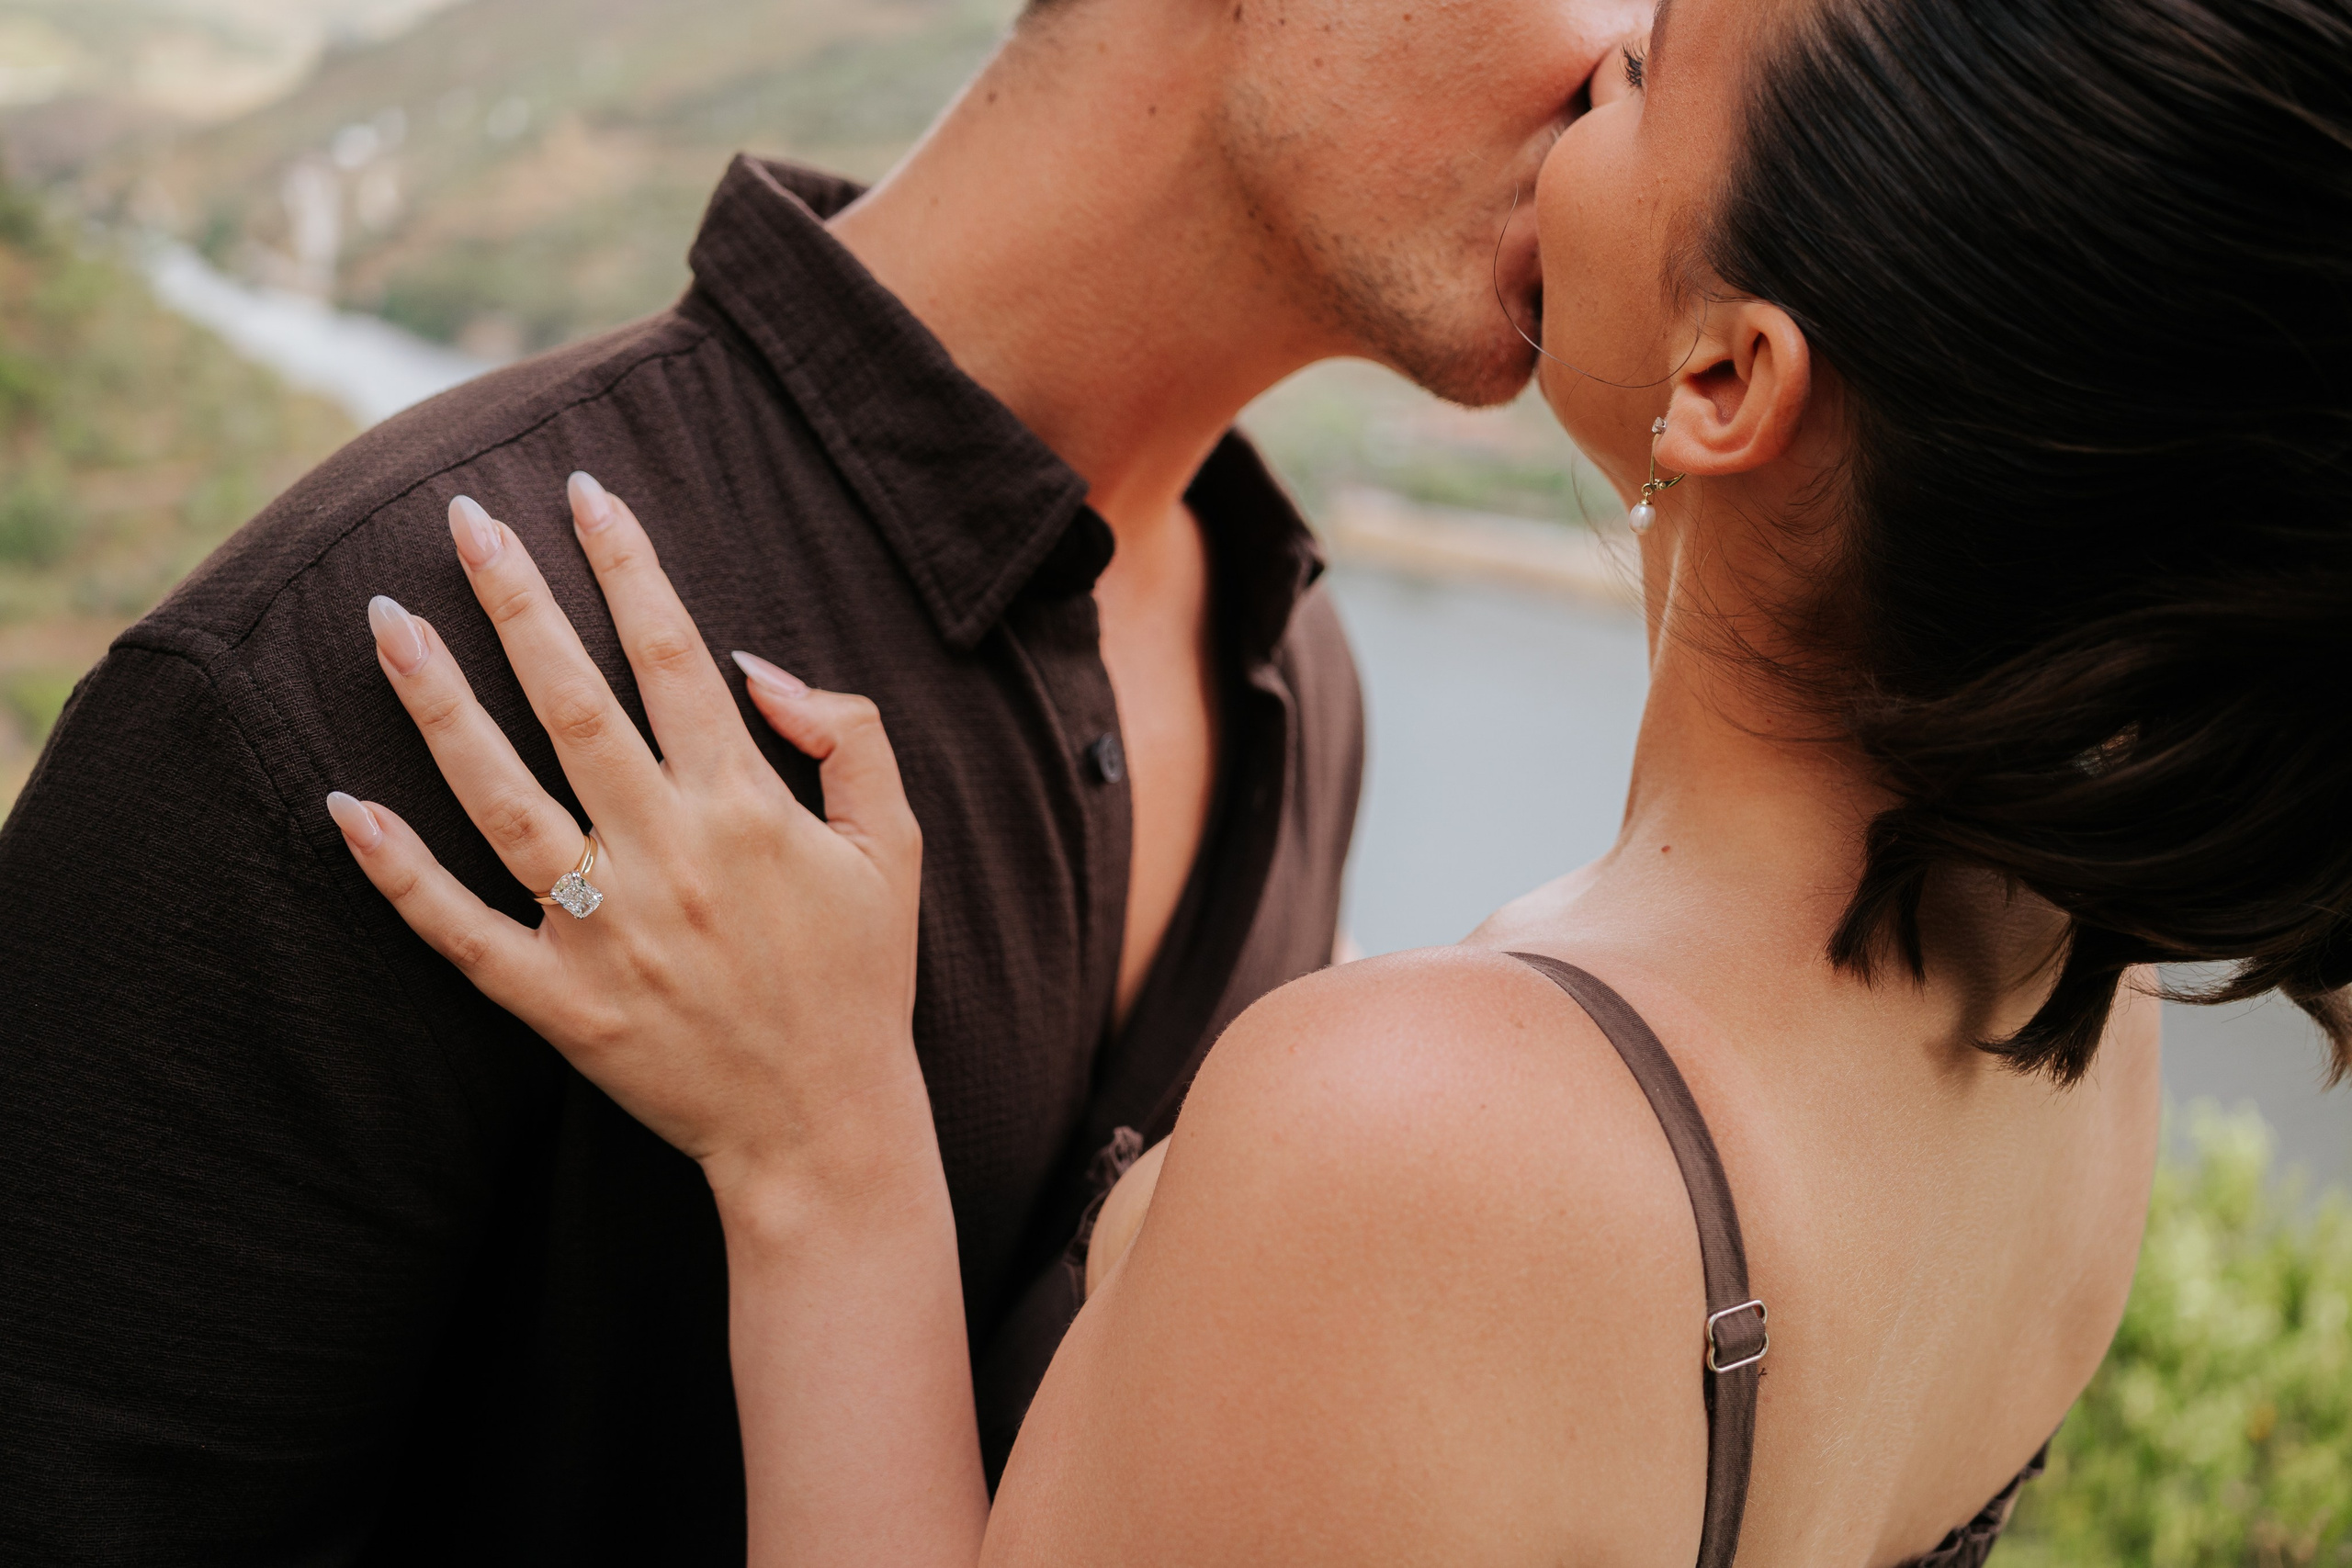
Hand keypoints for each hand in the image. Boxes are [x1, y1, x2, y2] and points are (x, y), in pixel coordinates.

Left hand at [326, 473, 926, 1207]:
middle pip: (574, 703)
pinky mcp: (559, 1004)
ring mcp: (605, 933)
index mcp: (746, 809)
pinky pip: (461, 932)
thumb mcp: (893, 845)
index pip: (674, 656)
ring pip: (502, 798)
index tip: (584, 492)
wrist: (824, 1127)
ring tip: (386, 621)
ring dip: (439, 705)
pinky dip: (401, 874)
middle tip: (462, 519)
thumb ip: (847, 737)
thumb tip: (755, 666)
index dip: (628, 565)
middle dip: (516, 601)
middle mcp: (667, 857)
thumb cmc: (860, 977)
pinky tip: (348, 805)